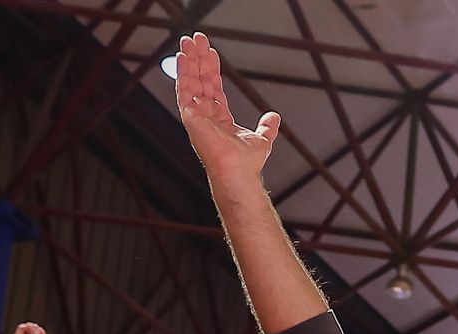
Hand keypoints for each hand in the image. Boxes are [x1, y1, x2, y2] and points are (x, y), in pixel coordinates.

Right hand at [175, 34, 281, 186]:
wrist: (239, 171)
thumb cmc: (247, 163)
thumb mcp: (261, 140)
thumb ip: (267, 128)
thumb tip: (274, 118)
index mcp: (220, 120)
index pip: (214, 89)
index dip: (212, 70)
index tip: (211, 53)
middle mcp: (206, 117)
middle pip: (201, 81)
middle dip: (199, 60)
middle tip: (197, 39)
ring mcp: (197, 116)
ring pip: (191, 82)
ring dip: (190, 61)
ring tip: (188, 41)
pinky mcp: (190, 117)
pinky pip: (184, 90)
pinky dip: (183, 73)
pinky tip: (183, 56)